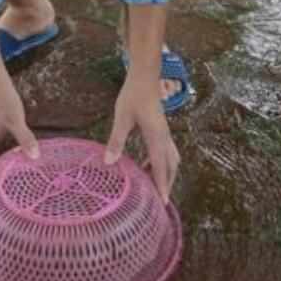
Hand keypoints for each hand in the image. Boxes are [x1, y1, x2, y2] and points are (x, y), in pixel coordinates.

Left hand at [104, 69, 180, 201]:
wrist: (145, 77)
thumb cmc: (133, 96)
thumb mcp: (122, 118)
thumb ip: (116, 140)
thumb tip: (109, 162)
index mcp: (157, 137)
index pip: (160, 167)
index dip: (161, 186)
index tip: (164, 203)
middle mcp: (165, 137)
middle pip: (170, 166)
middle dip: (167, 183)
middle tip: (161, 199)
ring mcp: (165, 133)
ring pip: (171, 159)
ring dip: (165, 173)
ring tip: (153, 184)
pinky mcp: (161, 129)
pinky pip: (166, 151)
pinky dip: (161, 162)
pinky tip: (147, 164)